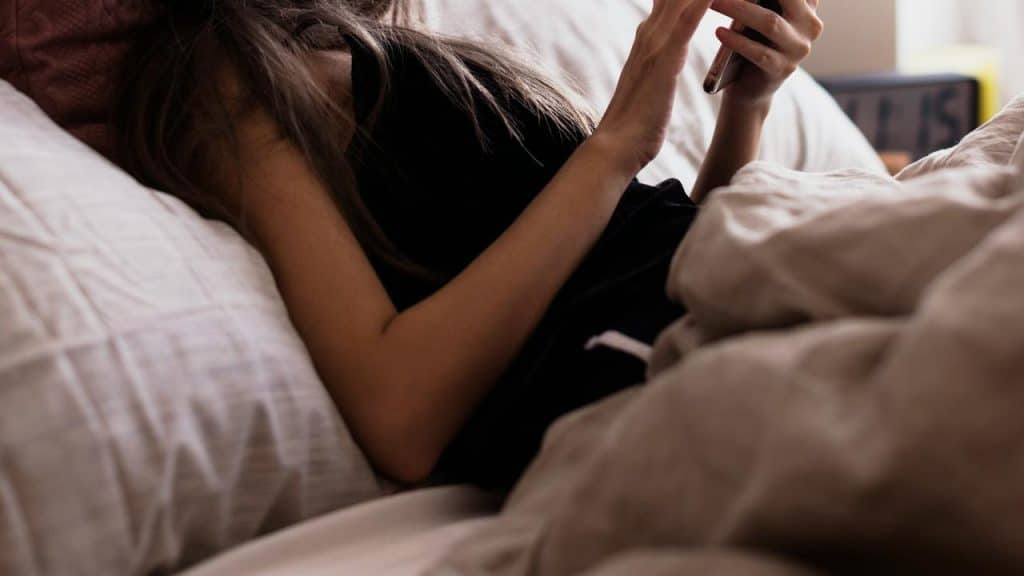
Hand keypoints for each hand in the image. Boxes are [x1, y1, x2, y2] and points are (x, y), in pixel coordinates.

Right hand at [591, 0, 714, 174]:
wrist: (618, 145)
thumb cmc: (637, 120)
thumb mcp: (651, 80)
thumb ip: (658, 60)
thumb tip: (667, 51)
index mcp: (647, 38)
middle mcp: (650, 33)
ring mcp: (655, 44)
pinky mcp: (664, 60)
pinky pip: (687, 21)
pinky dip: (702, 1)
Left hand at [712, 0, 822, 105]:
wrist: (750, 88)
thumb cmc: (752, 42)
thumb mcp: (760, 13)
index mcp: (807, 6)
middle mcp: (810, 25)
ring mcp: (799, 49)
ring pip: (769, 23)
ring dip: (738, 9)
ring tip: (714, 3)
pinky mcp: (782, 70)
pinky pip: (759, 52)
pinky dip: (737, 40)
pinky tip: (720, 32)